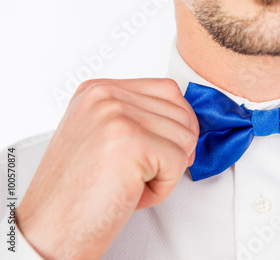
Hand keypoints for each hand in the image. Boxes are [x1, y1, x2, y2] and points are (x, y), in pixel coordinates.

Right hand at [16, 78, 198, 259]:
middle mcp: (105, 97)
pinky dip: (163, 187)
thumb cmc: (77, 193)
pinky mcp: (131, 141)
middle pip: (182, 113)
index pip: (167, 90)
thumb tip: (187, 121)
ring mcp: (116, 116)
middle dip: (174, 150)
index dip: (178, 125)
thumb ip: (139, 119)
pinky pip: (178, 162)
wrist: (50, 231)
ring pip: (185, 138)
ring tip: (132, 183)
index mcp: (98, 91)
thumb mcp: (103, 138)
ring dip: (167, 170)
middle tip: (144, 174)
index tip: (165, 149)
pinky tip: (133, 192)